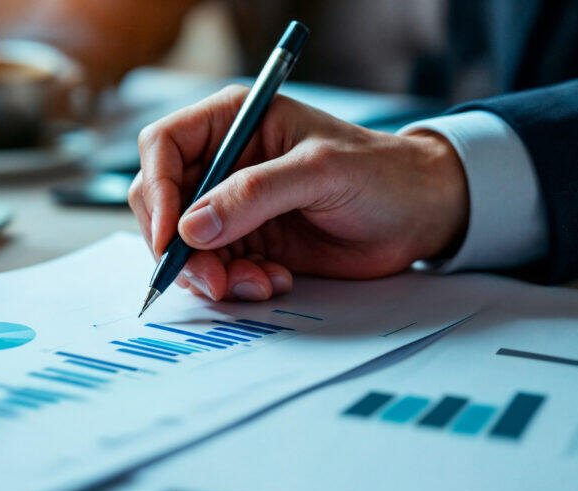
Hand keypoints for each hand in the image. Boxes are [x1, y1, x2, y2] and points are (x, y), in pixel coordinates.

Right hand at [128, 85, 468, 300]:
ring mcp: (233, 205)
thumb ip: (255, 195)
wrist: (419, 215)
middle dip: (180, 247)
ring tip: (258, 282)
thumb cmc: (381, 173)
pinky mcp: (248, 241)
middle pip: (165, 203)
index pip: (163, 147)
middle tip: (211, 278)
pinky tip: (273, 281)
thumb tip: (192, 228)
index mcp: (233, 121)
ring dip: (211, 273)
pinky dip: (235, 283)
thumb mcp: (319, 172)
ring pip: (186, 245)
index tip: (172, 238)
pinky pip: (216, 268)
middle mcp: (225, 161)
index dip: (158, 192)